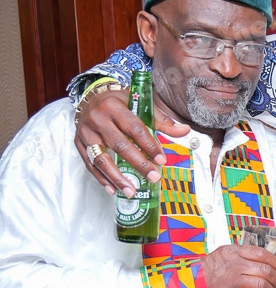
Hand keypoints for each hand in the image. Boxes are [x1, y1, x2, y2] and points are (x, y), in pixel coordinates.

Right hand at [74, 87, 189, 195]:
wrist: (91, 97)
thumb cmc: (120, 102)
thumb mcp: (140, 104)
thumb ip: (161, 120)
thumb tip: (184, 131)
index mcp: (115, 107)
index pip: (135, 128)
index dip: (149, 145)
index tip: (162, 161)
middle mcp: (98, 119)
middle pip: (119, 145)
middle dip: (138, 163)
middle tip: (154, 177)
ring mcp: (86, 132)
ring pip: (101, 158)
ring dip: (117, 177)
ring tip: (132, 191)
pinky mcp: (78, 143)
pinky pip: (89, 164)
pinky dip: (101, 178)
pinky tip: (114, 189)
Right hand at [202, 245, 275, 287]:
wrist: (188, 286)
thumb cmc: (208, 272)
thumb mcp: (223, 255)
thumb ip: (243, 255)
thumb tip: (267, 261)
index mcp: (233, 252)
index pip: (263, 254)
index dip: (275, 264)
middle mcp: (233, 265)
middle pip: (266, 271)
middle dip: (275, 280)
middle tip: (274, 285)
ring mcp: (230, 281)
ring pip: (262, 285)